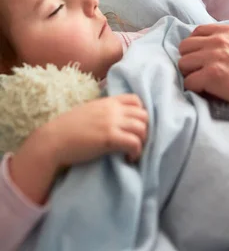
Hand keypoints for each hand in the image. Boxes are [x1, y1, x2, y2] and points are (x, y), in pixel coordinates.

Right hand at [9, 94, 147, 205]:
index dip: (140, 114)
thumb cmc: (69, 128)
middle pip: (144, 115)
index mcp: (108, 102)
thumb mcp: (90, 111)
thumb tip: (116, 120)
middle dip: (144, 130)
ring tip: (133, 152)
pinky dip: (136, 152)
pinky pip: (134, 143)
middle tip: (136, 143)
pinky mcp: (110, 138)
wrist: (54, 139)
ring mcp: (112, 123)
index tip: (134, 128)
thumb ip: (105, 111)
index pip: (136, 100)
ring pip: (142, 128)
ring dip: (142, 142)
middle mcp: (113, 110)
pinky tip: (129, 159)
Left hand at [179, 24, 228, 116]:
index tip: (201, 59)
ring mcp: (214, 56)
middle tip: (200, 73)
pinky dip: (194, 90)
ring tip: (204, 84)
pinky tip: (207, 92)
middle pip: (185, 46)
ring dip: (190, 75)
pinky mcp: (211, 75)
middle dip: (190, 60)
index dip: (196, 47)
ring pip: (183, 63)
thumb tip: (205, 49)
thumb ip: (226, 42)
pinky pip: (188, 82)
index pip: (197, 31)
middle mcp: (219, 40)